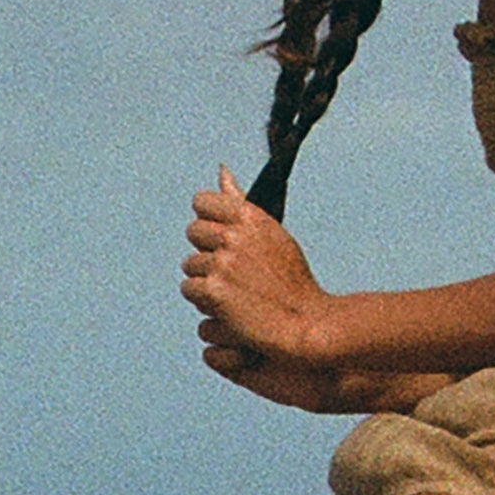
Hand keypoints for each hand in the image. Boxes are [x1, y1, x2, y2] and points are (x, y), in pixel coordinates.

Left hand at [181, 170, 334, 375]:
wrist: (305, 324)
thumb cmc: (291, 280)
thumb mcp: (272, 234)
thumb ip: (240, 204)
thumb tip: (221, 170)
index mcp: (251, 217)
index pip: (202, 202)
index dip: (209, 221)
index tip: (224, 239)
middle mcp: (234, 236)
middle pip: (193, 232)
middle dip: (206, 250)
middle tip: (233, 271)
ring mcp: (222, 263)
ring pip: (190, 265)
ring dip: (206, 279)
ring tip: (235, 293)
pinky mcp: (213, 290)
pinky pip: (190, 289)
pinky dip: (204, 301)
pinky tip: (228, 307)